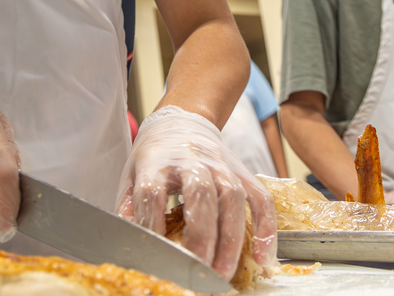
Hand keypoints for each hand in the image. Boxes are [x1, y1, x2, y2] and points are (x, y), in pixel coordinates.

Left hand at [115, 106, 276, 279]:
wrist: (181, 122)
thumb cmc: (155, 155)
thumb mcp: (132, 174)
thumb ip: (129, 207)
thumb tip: (128, 239)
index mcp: (157, 161)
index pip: (153, 190)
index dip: (152, 222)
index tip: (156, 251)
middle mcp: (190, 159)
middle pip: (199, 193)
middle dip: (201, 235)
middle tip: (198, 270)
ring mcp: (220, 164)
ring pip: (232, 197)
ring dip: (231, 238)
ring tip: (224, 271)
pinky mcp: (241, 172)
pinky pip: (260, 198)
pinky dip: (265, 227)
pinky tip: (262, 256)